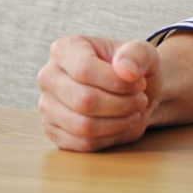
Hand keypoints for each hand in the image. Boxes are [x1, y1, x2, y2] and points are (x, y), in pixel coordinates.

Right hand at [37, 34, 162, 151]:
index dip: (118, 82)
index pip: (85, 70)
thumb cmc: (134, 69)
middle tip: (140, 100)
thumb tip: (125, 69)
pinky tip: (122, 124)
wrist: (132, 92)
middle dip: (122, 104)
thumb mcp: (144, 53)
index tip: (139, 83)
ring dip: (119, 123)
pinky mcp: (54, 132)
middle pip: (85, 100)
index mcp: (65, 49)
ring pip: (84, 126)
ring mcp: (47, 106)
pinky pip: (83, 144)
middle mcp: (49, 76)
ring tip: (133, 111)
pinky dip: (110, 138)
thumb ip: (138, 54)